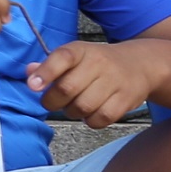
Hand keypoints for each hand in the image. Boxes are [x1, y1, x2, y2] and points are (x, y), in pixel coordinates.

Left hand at [25, 37, 156, 127]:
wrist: (141, 65)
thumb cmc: (99, 63)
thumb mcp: (75, 56)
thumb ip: (50, 66)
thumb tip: (29, 74)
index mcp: (81, 50)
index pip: (62, 57)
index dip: (45, 73)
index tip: (33, 86)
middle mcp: (99, 63)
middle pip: (67, 89)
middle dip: (52, 101)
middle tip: (53, 101)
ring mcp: (115, 82)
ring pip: (82, 107)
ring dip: (71, 112)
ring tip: (75, 105)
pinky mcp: (126, 100)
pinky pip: (100, 119)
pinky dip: (91, 121)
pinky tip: (91, 112)